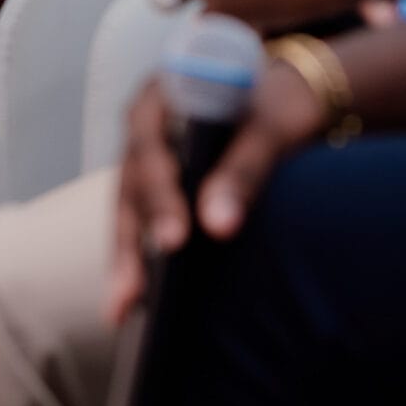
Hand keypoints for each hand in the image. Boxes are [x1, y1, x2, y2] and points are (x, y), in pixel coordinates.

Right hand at [106, 60, 325, 322]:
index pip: (151, 151)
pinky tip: (133, 298)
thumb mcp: (270, 131)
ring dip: (124, 259)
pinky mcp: (155, 182)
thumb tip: (219, 227)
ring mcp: (144, 156)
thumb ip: (244, 172)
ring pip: (128, 211)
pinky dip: (137, 256)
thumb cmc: (280, 107)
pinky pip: (139, 221)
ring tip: (120, 309)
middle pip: (130, 189)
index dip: (160, 197)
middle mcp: (143, 126)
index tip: (175, 241)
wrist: (285, 96)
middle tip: (134, 292)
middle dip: (130, 244)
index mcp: (162, 97)